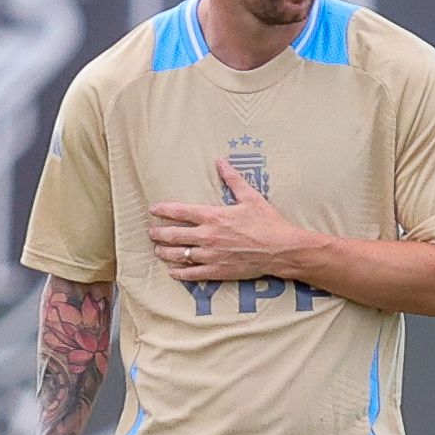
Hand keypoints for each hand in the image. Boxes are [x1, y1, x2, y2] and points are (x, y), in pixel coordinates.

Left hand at [146, 158, 310, 281]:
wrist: (282, 249)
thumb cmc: (268, 223)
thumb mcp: (251, 198)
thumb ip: (233, 180)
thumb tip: (221, 161)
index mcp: (213, 216)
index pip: (179, 211)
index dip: (162, 210)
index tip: (153, 210)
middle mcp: (207, 236)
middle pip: (173, 235)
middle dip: (158, 233)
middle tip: (151, 232)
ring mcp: (211, 255)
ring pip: (178, 254)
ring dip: (164, 252)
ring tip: (158, 250)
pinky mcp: (218, 270)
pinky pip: (192, 273)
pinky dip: (180, 272)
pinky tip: (173, 271)